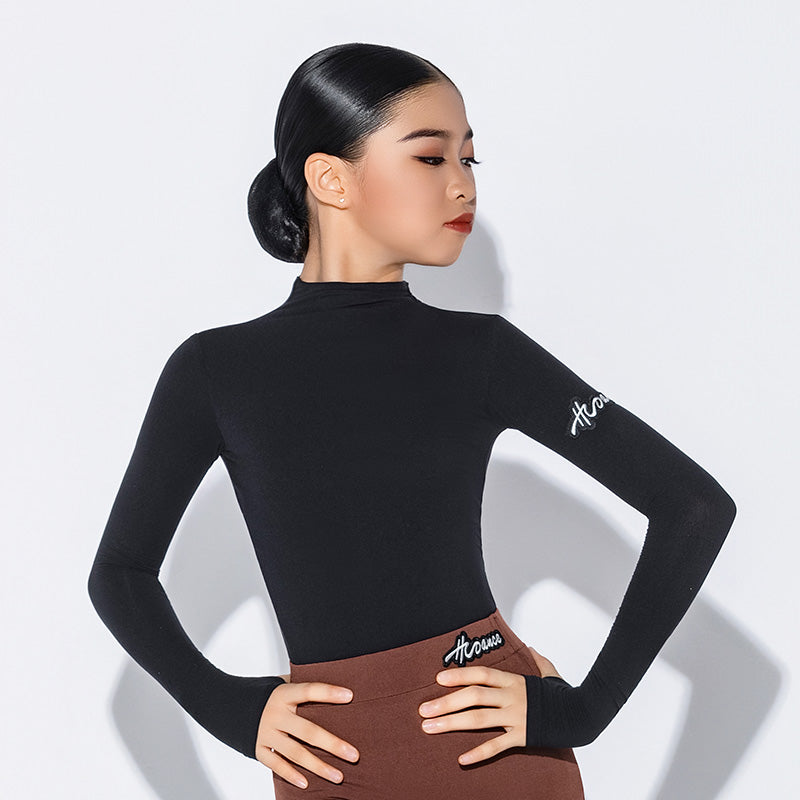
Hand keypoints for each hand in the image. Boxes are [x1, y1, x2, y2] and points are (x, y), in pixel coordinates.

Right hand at [255, 680, 359, 788]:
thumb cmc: (271, 695)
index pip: (309, 690)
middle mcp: (275, 713)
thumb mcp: (285, 684)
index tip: (350, 696)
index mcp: (284, 694)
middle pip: (307, 730)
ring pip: (295, 752)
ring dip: (318, 766)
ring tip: (338, 776)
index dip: (329, 693)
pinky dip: (291, 775)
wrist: (235, 706)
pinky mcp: (258, 749)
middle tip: (354, 755)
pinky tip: (306, 783)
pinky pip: (276, 765)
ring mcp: (266, 733)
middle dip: (332, 744)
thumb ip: (304, 688)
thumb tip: (336, 689)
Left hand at [417, 645, 564, 765]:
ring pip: (479, 720)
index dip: (459, 675)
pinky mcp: (523, 737)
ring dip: (451, 723)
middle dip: (446, 702)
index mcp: (513, 680)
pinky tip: (461, 759)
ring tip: (429, 728)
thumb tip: (529, 647)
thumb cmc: (561, 693)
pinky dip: (479, 753)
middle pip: (473, 697)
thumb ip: (536, 660)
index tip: (438, 679)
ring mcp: (516, 717)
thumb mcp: (548, 671)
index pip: (481, 674)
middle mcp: (512, 697)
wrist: (583, 714)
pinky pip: (498, 746)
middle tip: (423, 709)